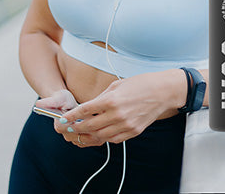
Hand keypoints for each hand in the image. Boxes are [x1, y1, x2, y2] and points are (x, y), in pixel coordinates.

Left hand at [59, 71, 184, 145]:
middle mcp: (117, 115)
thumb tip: (88, 108)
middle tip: (68, 128)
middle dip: (76, 127)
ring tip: (80, 133)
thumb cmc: (140, 84)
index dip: (72, 116)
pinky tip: (98, 134)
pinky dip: (104, 138)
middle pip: (90, 126)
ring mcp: (126, 125)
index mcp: (111, 100)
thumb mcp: (116, 86)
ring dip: (88, 135)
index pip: (85, 110)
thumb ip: (101, 98)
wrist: (162, 92)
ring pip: (101, 136)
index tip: (62, 119)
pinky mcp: (133, 132)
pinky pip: (114, 139)